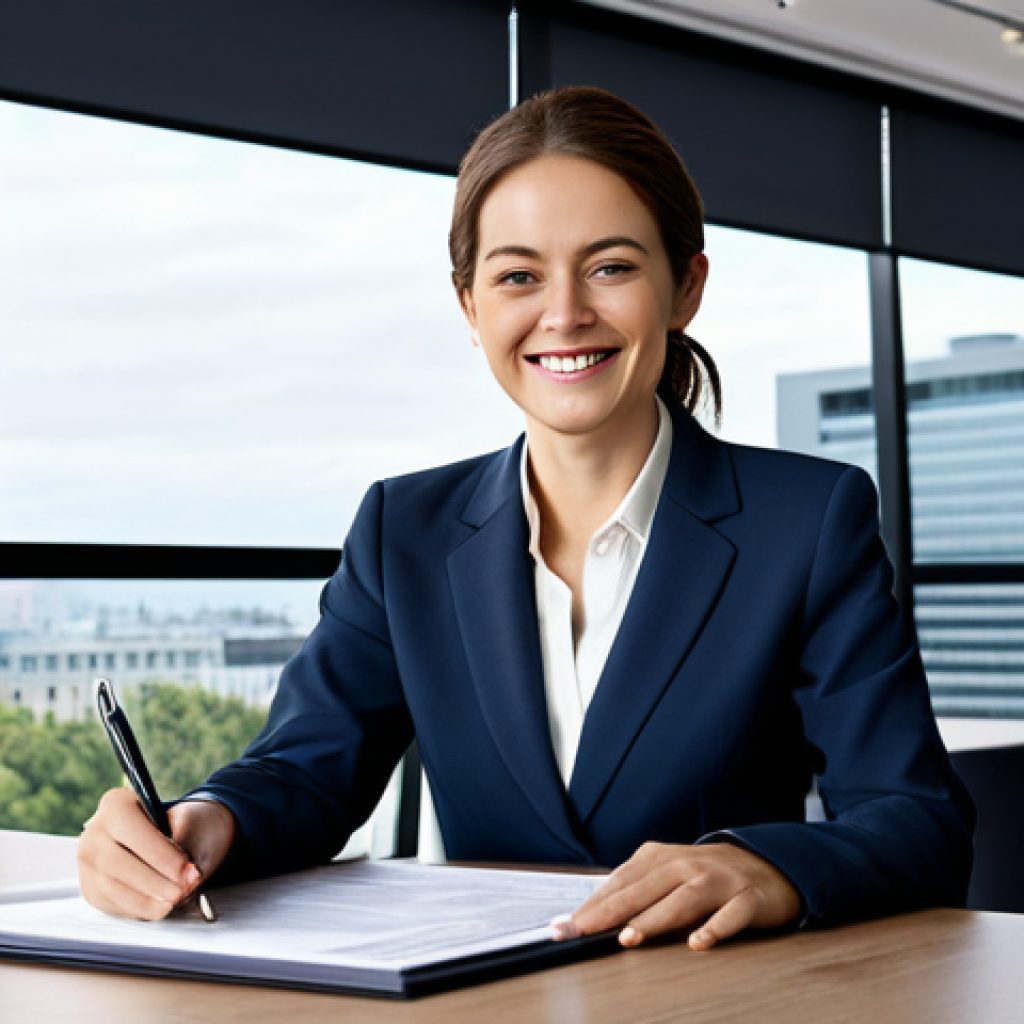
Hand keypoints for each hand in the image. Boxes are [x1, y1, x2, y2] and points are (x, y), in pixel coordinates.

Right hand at [78, 789, 235, 919]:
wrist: (172, 832)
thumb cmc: (183, 823)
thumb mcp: (191, 822)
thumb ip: (187, 846)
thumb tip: (186, 876)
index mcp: (116, 804)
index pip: (133, 832)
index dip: (160, 856)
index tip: (185, 871)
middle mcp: (94, 832)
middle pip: (117, 864)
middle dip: (152, 883)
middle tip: (181, 892)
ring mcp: (88, 863)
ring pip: (111, 888)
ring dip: (144, 902)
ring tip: (173, 903)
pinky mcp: (91, 888)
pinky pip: (111, 904)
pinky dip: (137, 909)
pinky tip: (158, 907)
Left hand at [556, 841, 801, 950]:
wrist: (767, 864)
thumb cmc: (706, 876)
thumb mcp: (668, 875)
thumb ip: (636, 891)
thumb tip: (591, 916)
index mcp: (662, 857)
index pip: (621, 881)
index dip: (592, 904)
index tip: (564, 926)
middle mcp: (687, 865)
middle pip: (644, 887)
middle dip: (610, 911)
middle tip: (582, 931)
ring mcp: (719, 880)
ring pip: (683, 898)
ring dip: (655, 918)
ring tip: (630, 937)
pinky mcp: (748, 898)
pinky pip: (731, 915)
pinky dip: (715, 928)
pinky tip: (697, 943)